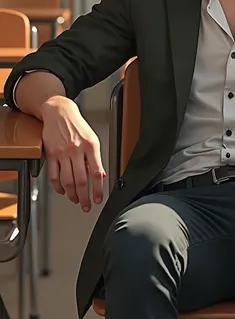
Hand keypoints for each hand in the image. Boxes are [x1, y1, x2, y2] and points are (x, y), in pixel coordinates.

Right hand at [40, 97, 105, 211]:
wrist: (59, 112)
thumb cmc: (77, 126)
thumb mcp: (93, 139)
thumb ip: (96, 158)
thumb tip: (101, 175)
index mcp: (91, 146)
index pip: (96, 173)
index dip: (98, 189)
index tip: (98, 198)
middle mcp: (77, 150)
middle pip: (81, 180)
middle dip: (84, 197)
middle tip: (86, 205)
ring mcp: (62, 153)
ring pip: (67, 180)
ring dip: (72, 194)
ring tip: (76, 200)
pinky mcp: (51, 154)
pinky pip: (54, 176)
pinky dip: (58, 187)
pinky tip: (63, 191)